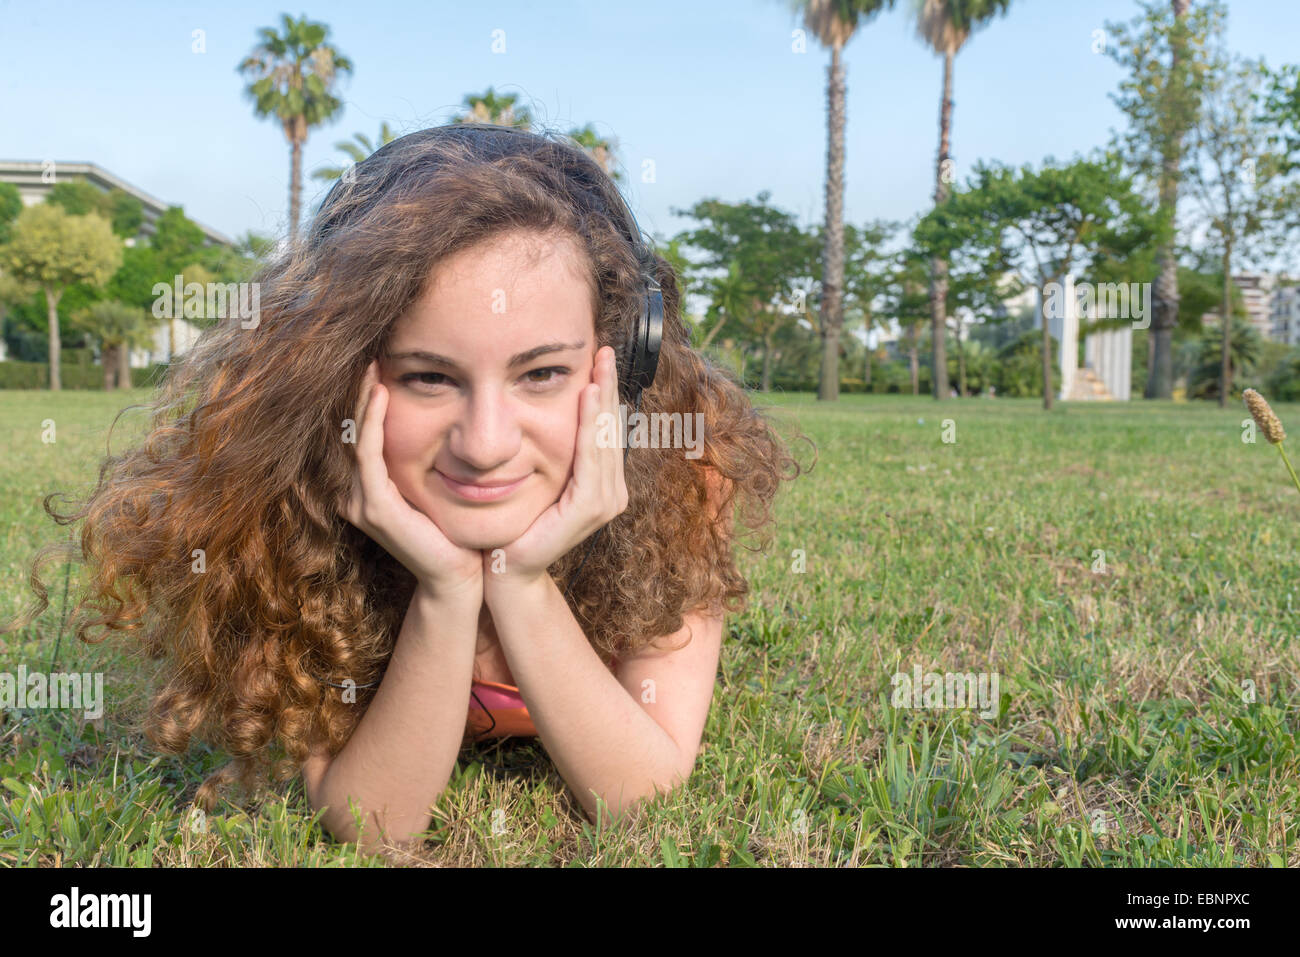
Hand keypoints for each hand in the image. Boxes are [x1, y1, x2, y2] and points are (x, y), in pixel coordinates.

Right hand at [338, 360, 482, 600]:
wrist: (459, 576)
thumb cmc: (454, 530)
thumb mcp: (436, 485)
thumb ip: (427, 457)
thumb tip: (441, 418)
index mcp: (366, 489)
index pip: (357, 433)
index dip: (361, 397)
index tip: (377, 360)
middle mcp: (353, 494)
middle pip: (348, 430)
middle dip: (356, 390)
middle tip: (369, 349)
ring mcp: (359, 502)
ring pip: (353, 437)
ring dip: (360, 398)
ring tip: (370, 363)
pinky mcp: (373, 507)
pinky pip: (367, 454)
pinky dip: (372, 421)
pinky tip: (380, 393)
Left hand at [485, 346, 628, 590]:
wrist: (507, 566)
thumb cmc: (517, 522)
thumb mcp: (539, 479)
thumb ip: (553, 453)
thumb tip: (550, 413)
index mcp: (603, 484)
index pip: (606, 430)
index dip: (606, 393)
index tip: (602, 357)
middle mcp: (612, 493)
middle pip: (611, 428)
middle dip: (609, 386)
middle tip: (606, 350)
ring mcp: (606, 502)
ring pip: (605, 437)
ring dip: (603, 398)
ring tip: (601, 365)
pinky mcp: (590, 508)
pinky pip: (591, 457)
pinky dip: (591, 425)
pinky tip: (588, 397)